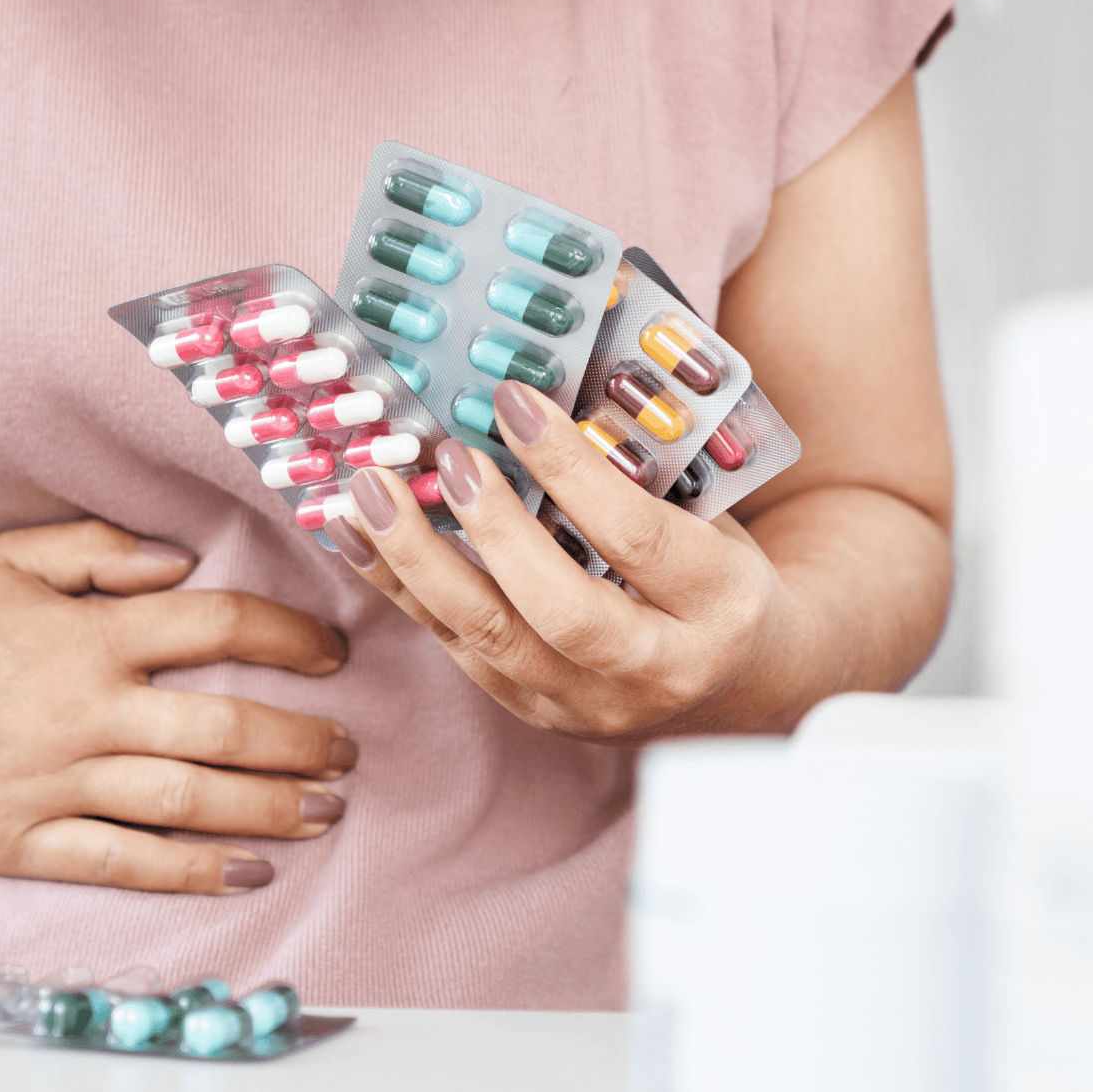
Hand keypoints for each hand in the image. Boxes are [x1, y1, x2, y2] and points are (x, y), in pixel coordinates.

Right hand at [0, 520, 356, 894]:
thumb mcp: (5, 560)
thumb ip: (97, 552)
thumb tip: (182, 562)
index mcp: (86, 637)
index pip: (215, 627)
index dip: (286, 638)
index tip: (329, 653)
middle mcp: (83, 712)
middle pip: (221, 729)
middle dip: (299, 741)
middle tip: (346, 749)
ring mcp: (57, 784)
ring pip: (186, 801)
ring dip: (267, 806)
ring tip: (325, 809)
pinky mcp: (27, 843)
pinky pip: (124, 862)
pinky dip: (190, 869)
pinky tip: (248, 867)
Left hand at [324, 381, 795, 741]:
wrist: (738, 682)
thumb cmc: (715, 573)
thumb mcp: (709, 515)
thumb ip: (639, 466)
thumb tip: (532, 382)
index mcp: (719, 606)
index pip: (636, 537)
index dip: (570, 468)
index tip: (514, 401)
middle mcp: (657, 669)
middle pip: (562, 611)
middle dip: (494, 530)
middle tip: (447, 457)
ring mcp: (587, 703)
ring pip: (490, 641)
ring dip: (419, 562)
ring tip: (371, 491)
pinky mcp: (532, 709)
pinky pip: (453, 647)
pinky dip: (399, 586)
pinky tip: (354, 533)